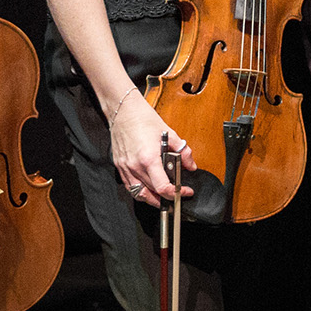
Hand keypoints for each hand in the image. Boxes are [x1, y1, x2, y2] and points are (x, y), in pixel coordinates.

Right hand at [106, 92, 195, 207]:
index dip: (176, 193)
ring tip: (164, 198)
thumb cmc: (144, 119)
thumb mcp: (169, 133)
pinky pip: (129, 186)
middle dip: (168, 196)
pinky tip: (149, 189)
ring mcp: (125, 168)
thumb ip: (182, 151)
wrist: (124, 110)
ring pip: (139, 194)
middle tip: (179, 193)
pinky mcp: (119, 166)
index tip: (185, 191)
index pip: (163, 187)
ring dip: (152, 199)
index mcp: (148, 158)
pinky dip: (140, 192)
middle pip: (153, 192)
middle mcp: (135, 166)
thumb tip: (191, 165)